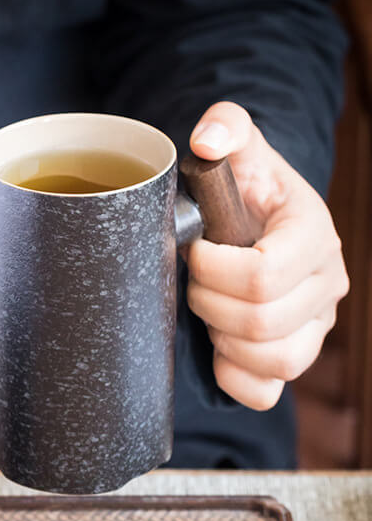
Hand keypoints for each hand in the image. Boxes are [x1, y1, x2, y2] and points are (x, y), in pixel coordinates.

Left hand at [185, 101, 348, 410]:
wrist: (259, 224)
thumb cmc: (245, 191)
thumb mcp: (239, 153)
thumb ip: (226, 128)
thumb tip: (208, 139)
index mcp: (312, 235)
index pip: (264, 275)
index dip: (214, 269)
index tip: (196, 250)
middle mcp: (325, 285)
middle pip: (261, 321)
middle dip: (208, 302)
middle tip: (194, 280)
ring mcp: (314, 327)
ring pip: (272, 361)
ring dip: (222, 338)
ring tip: (209, 308)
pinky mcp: (294, 357)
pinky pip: (265, 392)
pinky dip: (234, 376)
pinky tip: (218, 348)